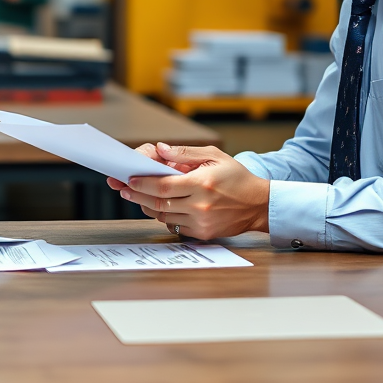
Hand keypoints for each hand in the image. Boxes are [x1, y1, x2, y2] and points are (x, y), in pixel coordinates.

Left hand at [106, 143, 269, 238]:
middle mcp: (200, 205)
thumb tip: (160, 149)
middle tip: (124, 188)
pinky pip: (175, 225)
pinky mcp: (203, 233)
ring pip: (164, 216)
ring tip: (138, 195)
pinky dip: (164, 216)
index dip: (143, 183)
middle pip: (159, 202)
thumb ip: (185, 153)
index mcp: (202, 183)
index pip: (163, 185)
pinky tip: (158, 206)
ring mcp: (201, 222)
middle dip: (138, 195)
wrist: (258, 204)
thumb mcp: (214, 156)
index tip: (129, 179)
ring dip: (148, 206)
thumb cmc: (236, 177)